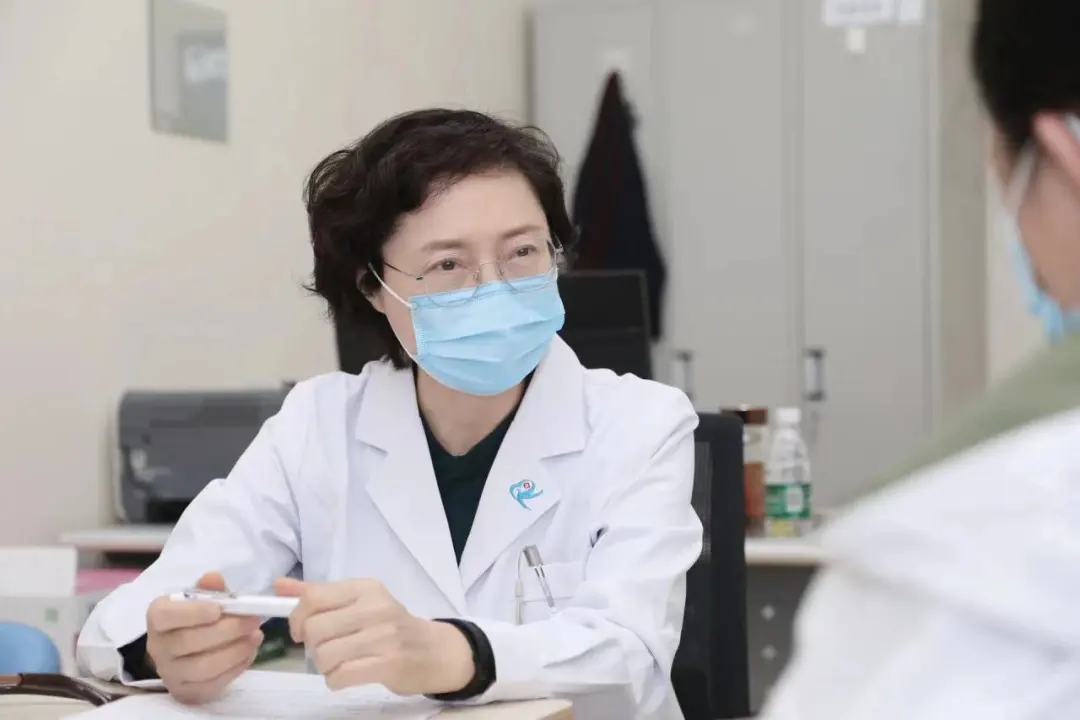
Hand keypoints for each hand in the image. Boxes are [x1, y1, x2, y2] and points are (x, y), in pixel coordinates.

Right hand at [146, 572, 262, 703]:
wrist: (184, 651)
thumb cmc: (195, 617)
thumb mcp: (201, 598)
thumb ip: (209, 589)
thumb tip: (214, 578)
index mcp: (157, 617)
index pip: (165, 616)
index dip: (193, 613)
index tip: (219, 608)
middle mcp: (157, 647)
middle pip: (189, 642)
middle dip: (227, 630)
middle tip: (254, 620)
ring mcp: (170, 673)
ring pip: (202, 667)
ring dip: (235, 650)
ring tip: (256, 636)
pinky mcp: (186, 692)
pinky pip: (212, 684)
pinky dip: (236, 667)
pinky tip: (250, 652)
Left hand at [273, 577, 473, 695]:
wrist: (434, 651)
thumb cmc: (391, 626)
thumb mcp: (359, 602)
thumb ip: (319, 594)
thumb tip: (279, 584)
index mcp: (366, 588)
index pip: (314, 597)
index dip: (297, 617)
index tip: (302, 630)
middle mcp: (375, 607)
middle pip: (314, 629)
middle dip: (312, 645)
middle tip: (327, 648)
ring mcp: (383, 636)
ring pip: (324, 655)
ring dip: (324, 665)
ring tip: (340, 663)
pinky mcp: (388, 664)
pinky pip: (339, 676)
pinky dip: (335, 680)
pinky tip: (347, 675)